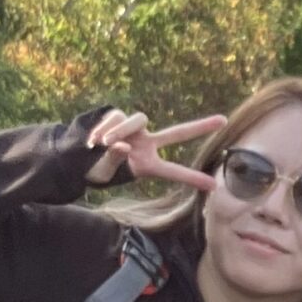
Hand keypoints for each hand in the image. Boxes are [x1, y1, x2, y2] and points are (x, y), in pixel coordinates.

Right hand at [85, 108, 224, 190]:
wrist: (77, 156)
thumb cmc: (95, 170)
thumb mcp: (104, 172)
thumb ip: (114, 160)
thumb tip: (122, 145)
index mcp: (147, 164)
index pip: (173, 171)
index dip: (192, 177)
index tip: (214, 185)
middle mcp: (146, 144)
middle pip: (177, 133)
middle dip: (200, 126)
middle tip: (223, 121)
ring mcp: (135, 130)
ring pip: (138, 120)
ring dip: (120, 131)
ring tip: (103, 143)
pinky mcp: (120, 116)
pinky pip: (117, 117)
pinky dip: (105, 128)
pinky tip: (94, 140)